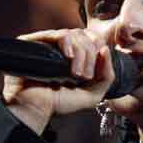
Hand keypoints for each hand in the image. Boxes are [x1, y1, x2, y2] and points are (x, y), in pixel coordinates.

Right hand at [0, 26, 118, 134]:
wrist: (35, 108)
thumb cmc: (59, 102)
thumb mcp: (92, 94)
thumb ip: (107, 76)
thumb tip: (105, 50)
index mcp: (77, 56)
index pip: (95, 40)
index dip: (99, 53)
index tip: (91, 75)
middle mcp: (63, 48)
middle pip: (87, 37)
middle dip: (90, 57)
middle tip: (84, 76)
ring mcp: (50, 43)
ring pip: (76, 34)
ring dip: (81, 54)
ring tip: (75, 74)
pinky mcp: (37, 41)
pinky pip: (60, 34)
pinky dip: (69, 44)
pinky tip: (68, 58)